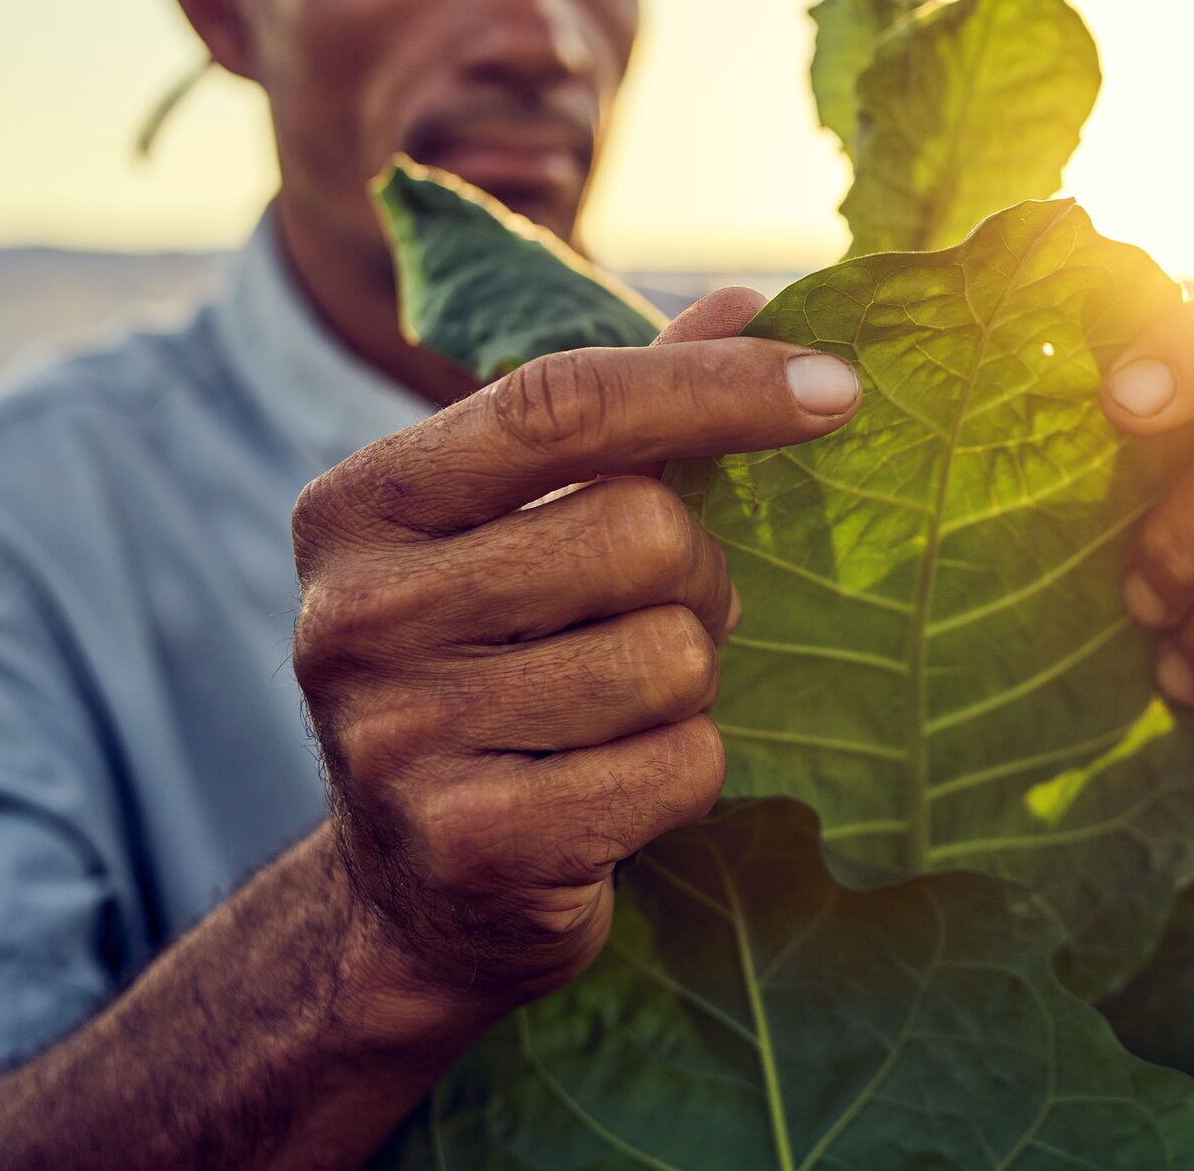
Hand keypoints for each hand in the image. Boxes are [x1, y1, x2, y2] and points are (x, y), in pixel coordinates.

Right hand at [289, 291, 858, 1022]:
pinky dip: (684, 774)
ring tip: (615, 710)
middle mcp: (353, 614)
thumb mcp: (531, 530)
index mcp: (361, 505)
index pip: (560, 403)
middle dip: (696, 578)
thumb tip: (753, 299)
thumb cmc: (501, 671)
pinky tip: (609, 790)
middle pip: (641, 532)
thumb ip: (631, 417)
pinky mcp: (472, 845)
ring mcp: (397, 739)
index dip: (715, 388)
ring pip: (672, 657)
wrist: (419, 895)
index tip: (840, 388)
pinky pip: (680, 766)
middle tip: (659, 617)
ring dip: (686, 686)